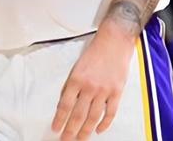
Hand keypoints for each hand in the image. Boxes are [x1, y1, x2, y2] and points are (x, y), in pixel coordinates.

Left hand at [52, 24, 133, 139]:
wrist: (114, 42)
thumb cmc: (94, 52)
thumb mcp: (77, 65)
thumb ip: (72, 83)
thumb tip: (66, 101)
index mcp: (75, 79)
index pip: (65, 105)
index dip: (60, 119)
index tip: (55, 129)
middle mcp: (89, 87)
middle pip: (78, 114)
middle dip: (71, 130)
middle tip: (65, 140)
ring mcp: (104, 91)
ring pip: (93, 117)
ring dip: (86, 131)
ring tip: (80, 140)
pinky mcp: (116, 92)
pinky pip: (110, 113)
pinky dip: (104, 124)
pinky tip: (99, 131)